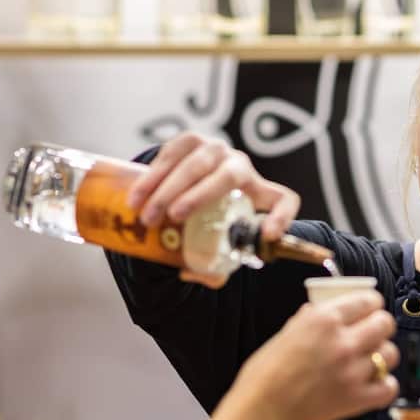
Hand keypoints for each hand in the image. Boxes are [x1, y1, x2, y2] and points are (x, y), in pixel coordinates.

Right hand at [126, 133, 300, 286]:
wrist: (184, 183)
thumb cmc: (206, 216)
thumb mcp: (215, 236)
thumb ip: (215, 261)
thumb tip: (210, 278)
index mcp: (257, 192)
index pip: (284, 200)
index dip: (281, 217)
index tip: (268, 235)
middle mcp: (241, 166)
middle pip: (229, 176)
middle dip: (200, 196)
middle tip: (173, 217)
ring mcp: (215, 149)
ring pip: (196, 163)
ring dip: (168, 188)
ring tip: (147, 215)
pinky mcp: (189, 140)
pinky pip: (171, 154)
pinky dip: (151, 177)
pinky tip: (136, 197)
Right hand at [222, 291, 398, 419]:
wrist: (261, 409)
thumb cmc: (265, 374)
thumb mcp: (286, 333)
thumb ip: (310, 319)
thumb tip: (321, 310)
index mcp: (324, 320)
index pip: (368, 300)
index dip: (371, 303)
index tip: (370, 308)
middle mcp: (342, 341)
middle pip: (385, 323)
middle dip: (380, 325)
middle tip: (372, 332)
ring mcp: (352, 370)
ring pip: (391, 354)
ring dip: (382, 355)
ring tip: (370, 360)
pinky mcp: (357, 398)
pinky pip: (389, 386)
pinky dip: (384, 384)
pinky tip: (373, 383)